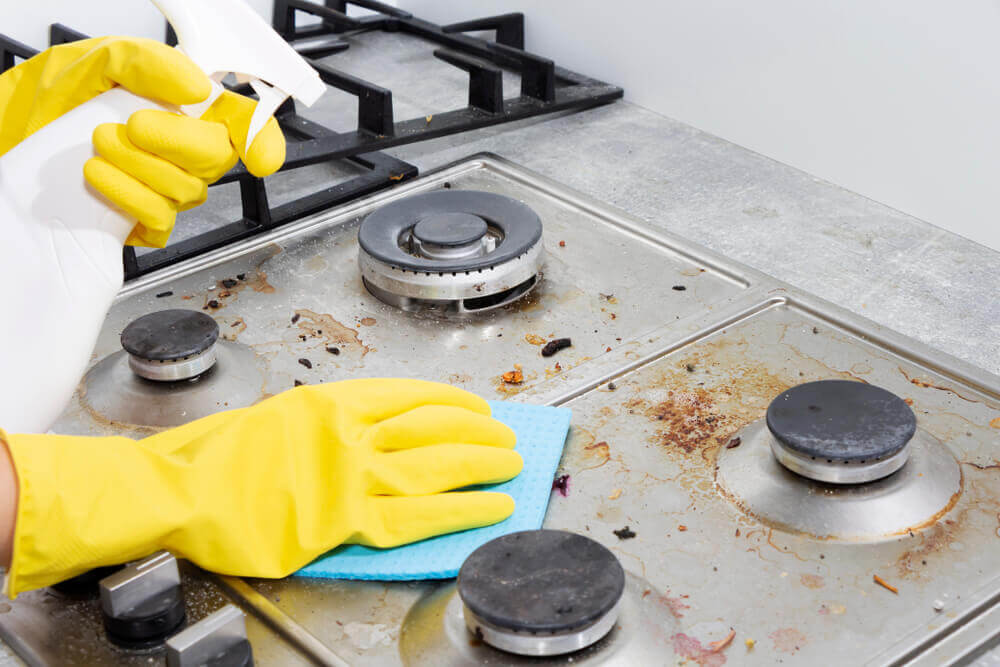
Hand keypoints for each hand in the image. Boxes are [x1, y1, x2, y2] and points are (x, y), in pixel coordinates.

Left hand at [0, 36, 285, 246]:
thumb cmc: (44, 104)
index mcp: (180, 106)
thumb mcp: (89, 63)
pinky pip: (158, 220)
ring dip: (138, 165)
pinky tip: (96, 176)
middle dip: (178, 142)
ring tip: (96, 142)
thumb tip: (197, 86)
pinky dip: (127, 196)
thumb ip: (143, 63)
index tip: (262, 157)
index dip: (262, 139)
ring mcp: (162, 189)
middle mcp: (179, 150)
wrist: (6, 142)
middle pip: (218, 156)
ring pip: (186, 189)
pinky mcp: (139, 223)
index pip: (241, 122)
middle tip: (133, 124)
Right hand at [0, 380, 522, 595]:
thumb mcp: (281, 417)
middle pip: (435, 426)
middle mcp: (350, 431)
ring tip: (512, 464)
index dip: (453, 401)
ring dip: (482, 463)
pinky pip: (418, 516)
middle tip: (507, 435)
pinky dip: (459, 511)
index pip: (411, 394)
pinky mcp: (345, 521)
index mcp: (333, 401)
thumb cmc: (217, 456)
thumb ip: (332, 422)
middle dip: (479, 431)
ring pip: (437, 465)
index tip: (476, 407)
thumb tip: (377, 431)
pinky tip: (489, 509)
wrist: (178, 489)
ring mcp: (351, 475)